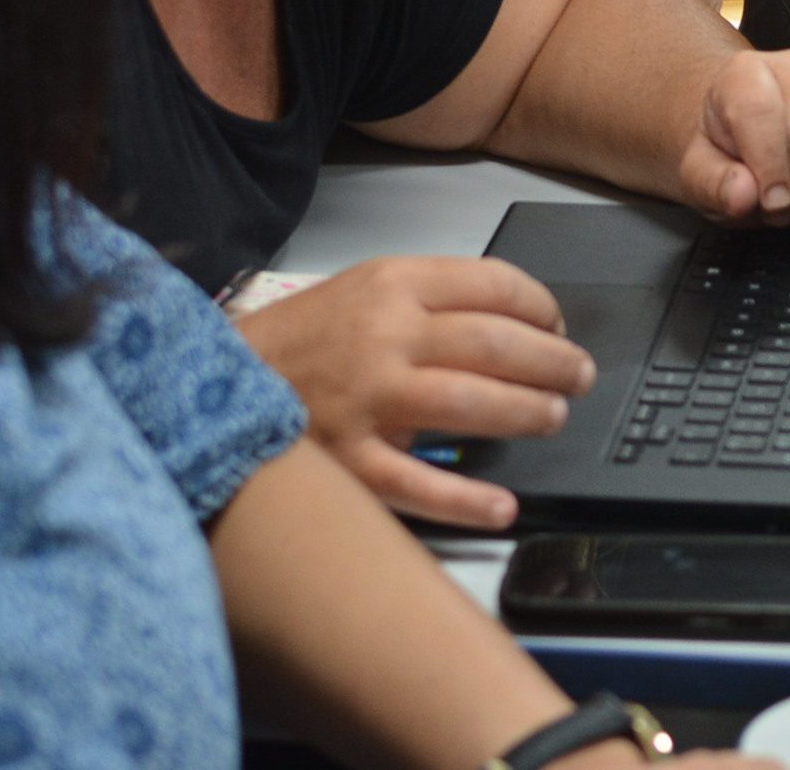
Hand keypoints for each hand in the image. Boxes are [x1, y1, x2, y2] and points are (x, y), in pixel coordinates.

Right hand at [235, 256, 594, 530]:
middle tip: (578, 377)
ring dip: (528, 413)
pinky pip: (421, 485)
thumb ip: (432, 299)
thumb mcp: (364, 291)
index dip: (544, 308)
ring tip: (551, 418)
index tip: (560, 326)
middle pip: (498, 344)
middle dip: (554, 362)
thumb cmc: (300, 342)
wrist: (211, 384)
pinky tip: (503, 506)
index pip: (495, 284)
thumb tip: (514, 322)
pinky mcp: (349, 460)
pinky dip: (469, 500)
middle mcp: (385, 335)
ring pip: (473, 403)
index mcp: (393, 284)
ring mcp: (367, 399)